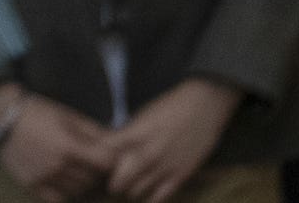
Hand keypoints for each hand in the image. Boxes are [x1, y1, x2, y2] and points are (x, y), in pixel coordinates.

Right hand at [0, 86, 115, 202]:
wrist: (1, 115)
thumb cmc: (38, 111)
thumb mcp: (68, 115)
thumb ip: (94, 132)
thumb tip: (118, 145)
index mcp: (69, 146)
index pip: (106, 164)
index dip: (111, 160)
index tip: (108, 156)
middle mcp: (58, 166)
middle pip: (93, 179)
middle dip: (97, 171)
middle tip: (92, 162)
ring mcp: (44, 178)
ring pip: (78, 191)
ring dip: (82, 182)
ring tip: (77, 169)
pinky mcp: (32, 185)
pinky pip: (58, 198)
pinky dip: (65, 193)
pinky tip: (64, 181)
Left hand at [105, 80, 241, 202]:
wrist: (203, 105)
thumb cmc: (171, 105)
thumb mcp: (143, 115)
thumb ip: (130, 133)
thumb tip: (113, 146)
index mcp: (135, 133)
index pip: (107, 151)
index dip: (97, 159)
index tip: (94, 163)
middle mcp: (148, 151)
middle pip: (121, 177)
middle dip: (113, 182)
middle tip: (111, 184)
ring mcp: (165, 164)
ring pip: (138, 189)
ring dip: (130, 190)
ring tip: (128, 189)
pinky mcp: (182, 173)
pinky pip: (162, 194)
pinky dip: (151, 198)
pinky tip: (147, 198)